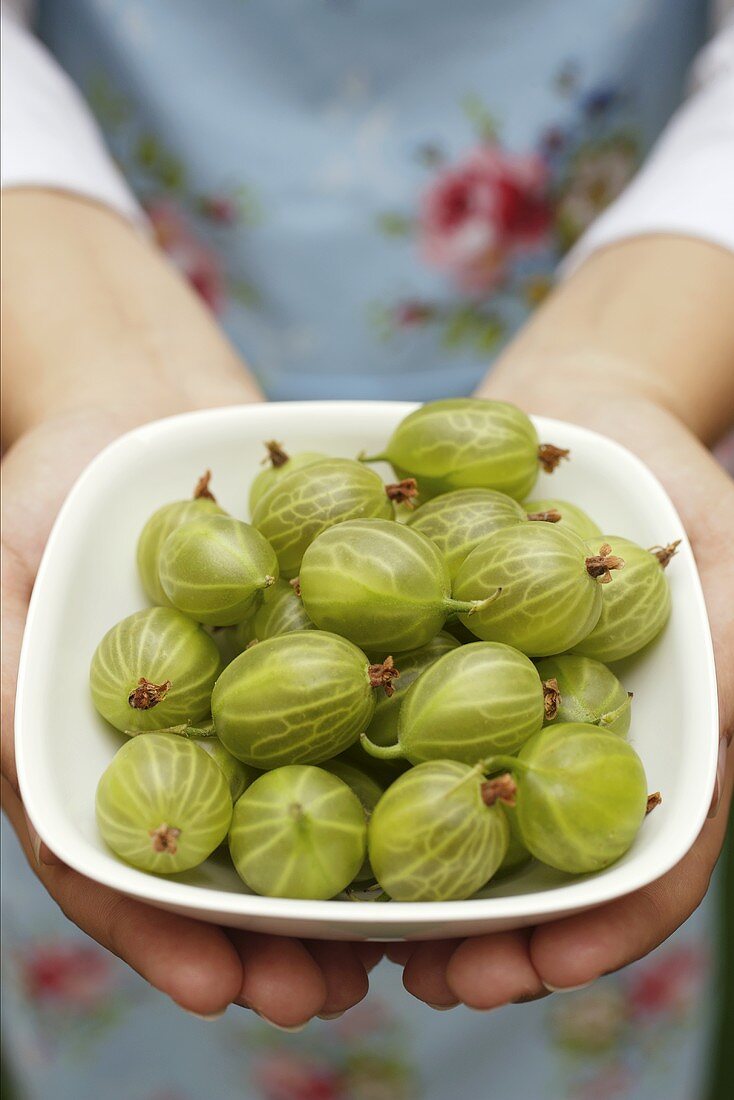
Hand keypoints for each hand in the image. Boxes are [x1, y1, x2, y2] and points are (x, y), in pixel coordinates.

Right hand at [1, 411, 379, 1026]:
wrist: (134, 397)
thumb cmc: (42, 489)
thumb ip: (5, 691)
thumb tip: (26, 794)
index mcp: (102, 761)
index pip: (124, 872)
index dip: (164, 938)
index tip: (218, 990)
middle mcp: (189, 747)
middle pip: (229, 867)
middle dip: (278, 938)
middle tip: (329, 994)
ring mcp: (259, 702)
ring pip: (307, 808)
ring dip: (352, 880)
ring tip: (405, 945)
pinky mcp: (323, 646)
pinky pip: (364, 709)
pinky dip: (402, 758)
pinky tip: (450, 796)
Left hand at [396, 389, 732, 1009]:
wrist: (573, 411)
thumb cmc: (665, 482)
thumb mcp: (723, 558)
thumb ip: (728, 657)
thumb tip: (719, 755)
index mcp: (639, 751)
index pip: (639, 867)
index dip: (602, 929)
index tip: (545, 967)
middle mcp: (559, 750)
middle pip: (536, 874)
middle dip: (491, 940)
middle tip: (440, 980)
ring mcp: (487, 716)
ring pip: (454, 826)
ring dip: (412, 893)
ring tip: (363, 937)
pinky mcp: (422, 668)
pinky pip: (384, 735)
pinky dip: (354, 780)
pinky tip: (310, 807)